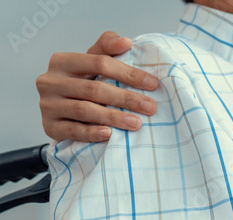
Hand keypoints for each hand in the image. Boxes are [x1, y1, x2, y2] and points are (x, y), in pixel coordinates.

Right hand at [37, 31, 159, 142]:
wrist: (57, 112)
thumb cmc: (81, 83)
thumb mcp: (90, 64)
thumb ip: (106, 49)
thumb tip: (126, 42)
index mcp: (62, 61)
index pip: (99, 62)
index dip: (128, 73)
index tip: (153, 84)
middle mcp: (50, 81)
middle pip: (94, 89)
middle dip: (126, 98)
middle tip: (150, 107)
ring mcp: (48, 105)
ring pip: (84, 110)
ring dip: (113, 117)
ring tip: (137, 123)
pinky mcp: (49, 126)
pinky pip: (73, 131)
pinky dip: (92, 133)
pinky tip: (110, 134)